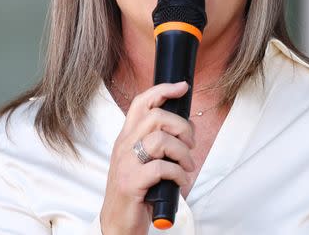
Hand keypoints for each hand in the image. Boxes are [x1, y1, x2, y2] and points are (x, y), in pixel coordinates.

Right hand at [100, 82, 195, 233]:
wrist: (118, 223)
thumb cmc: (137, 191)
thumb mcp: (144, 160)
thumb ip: (159, 143)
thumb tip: (186, 128)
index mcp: (127, 137)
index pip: (141, 102)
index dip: (163, 90)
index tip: (182, 86)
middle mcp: (124, 146)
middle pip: (156, 117)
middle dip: (181, 127)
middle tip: (190, 145)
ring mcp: (126, 163)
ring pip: (161, 140)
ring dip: (182, 153)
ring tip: (187, 166)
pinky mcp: (131, 182)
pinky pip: (162, 167)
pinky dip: (179, 173)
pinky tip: (180, 181)